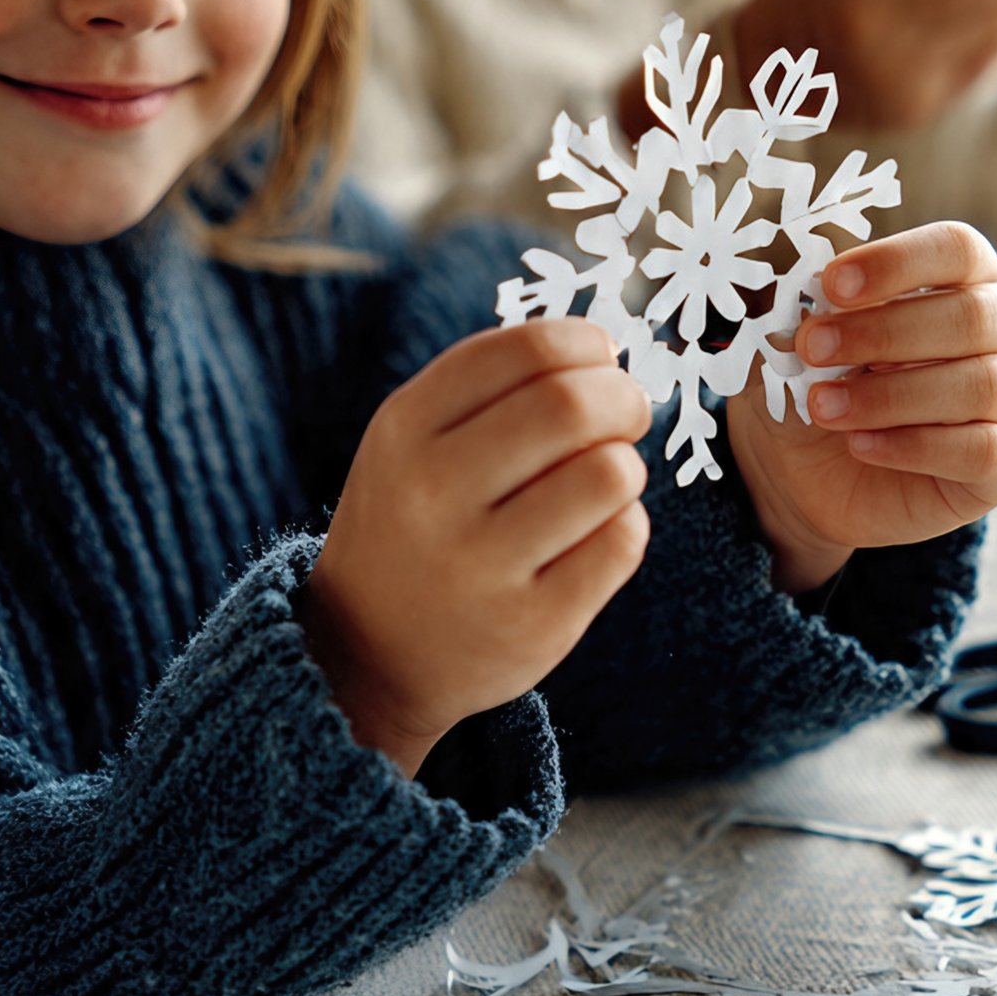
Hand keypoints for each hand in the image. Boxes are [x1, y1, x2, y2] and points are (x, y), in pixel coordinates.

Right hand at [304, 319, 651, 774]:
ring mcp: (481, 567)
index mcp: (405, 428)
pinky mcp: (532, 626)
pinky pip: (622, 543)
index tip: (600, 356)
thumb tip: (604, 350)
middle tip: (627, 411)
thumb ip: (493, 386)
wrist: (369, 652)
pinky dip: (626, 524)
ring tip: (605, 478)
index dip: (584, 343)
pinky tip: (596, 532)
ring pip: (609, 474)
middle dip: (623, 397)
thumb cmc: (417, 519)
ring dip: (626, 465)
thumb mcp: (416, 439)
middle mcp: (433, 494)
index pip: (524, 352)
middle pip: (572, 406)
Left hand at [726, 222, 996, 591]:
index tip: (832, 285)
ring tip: (823, 407)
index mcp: (963, 276)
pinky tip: (860, 444)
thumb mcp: (796, 340)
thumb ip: (808, 309)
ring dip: (889, 396)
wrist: (807, 471)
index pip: (956, 248)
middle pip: (973, 316)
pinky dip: (913, 447)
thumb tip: (808, 291)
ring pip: (982, 385)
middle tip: (811, 350)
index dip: (896, 262)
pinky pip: (983, 451)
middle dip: (882, 332)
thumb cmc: (816, 380)